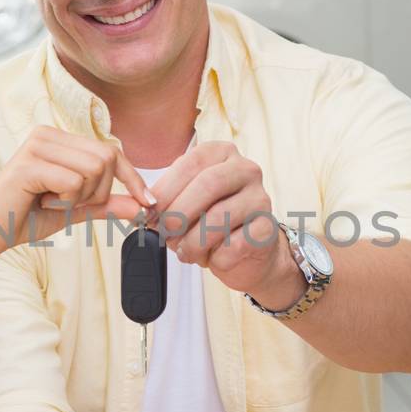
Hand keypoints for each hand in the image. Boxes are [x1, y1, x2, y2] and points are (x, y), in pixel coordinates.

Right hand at [0, 126, 153, 258]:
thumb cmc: (25, 218)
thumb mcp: (75, 210)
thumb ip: (106, 204)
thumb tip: (142, 206)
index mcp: (58, 139)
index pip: (111, 152)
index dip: (132, 179)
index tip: (148, 203)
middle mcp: (48, 134)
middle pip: (106, 159)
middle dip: (98, 192)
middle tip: (69, 204)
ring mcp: (37, 146)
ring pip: (93, 171)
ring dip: (80, 198)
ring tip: (51, 201)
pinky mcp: (28, 164)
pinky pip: (73, 183)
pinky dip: (65, 201)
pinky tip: (41, 202)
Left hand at [147, 142, 303, 303]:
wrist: (248, 252)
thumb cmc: (212, 222)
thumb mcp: (186, 204)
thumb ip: (167, 201)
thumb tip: (142, 210)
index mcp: (221, 153)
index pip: (191, 163)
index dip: (166, 190)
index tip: (148, 213)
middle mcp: (245, 169)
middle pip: (208, 184)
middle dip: (179, 213)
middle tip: (164, 233)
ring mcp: (261, 197)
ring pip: (220, 217)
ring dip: (194, 241)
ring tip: (185, 252)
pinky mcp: (268, 228)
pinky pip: (235, 244)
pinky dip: (216, 256)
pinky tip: (212, 258)